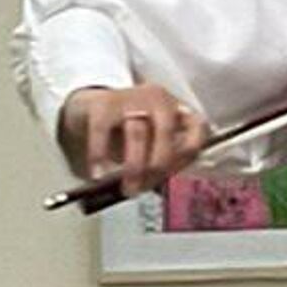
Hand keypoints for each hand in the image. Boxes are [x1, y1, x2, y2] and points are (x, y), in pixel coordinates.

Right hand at [59, 84, 208, 195]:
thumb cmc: (125, 130)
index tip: (173, 175)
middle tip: (146, 188)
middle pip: (166, 132)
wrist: (89, 104)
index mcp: (177, 110)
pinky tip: (97, 174)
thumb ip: (158, 160)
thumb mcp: (149, 142)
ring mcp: (131, 98)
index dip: (188, 155)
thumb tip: (154, 187)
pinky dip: (99, 156)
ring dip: (134, 167)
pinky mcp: (103, 102)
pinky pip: (102, 131)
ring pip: (137, 134)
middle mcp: (159, 100)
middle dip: (158, 165)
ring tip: (127, 188)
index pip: (197, 128)